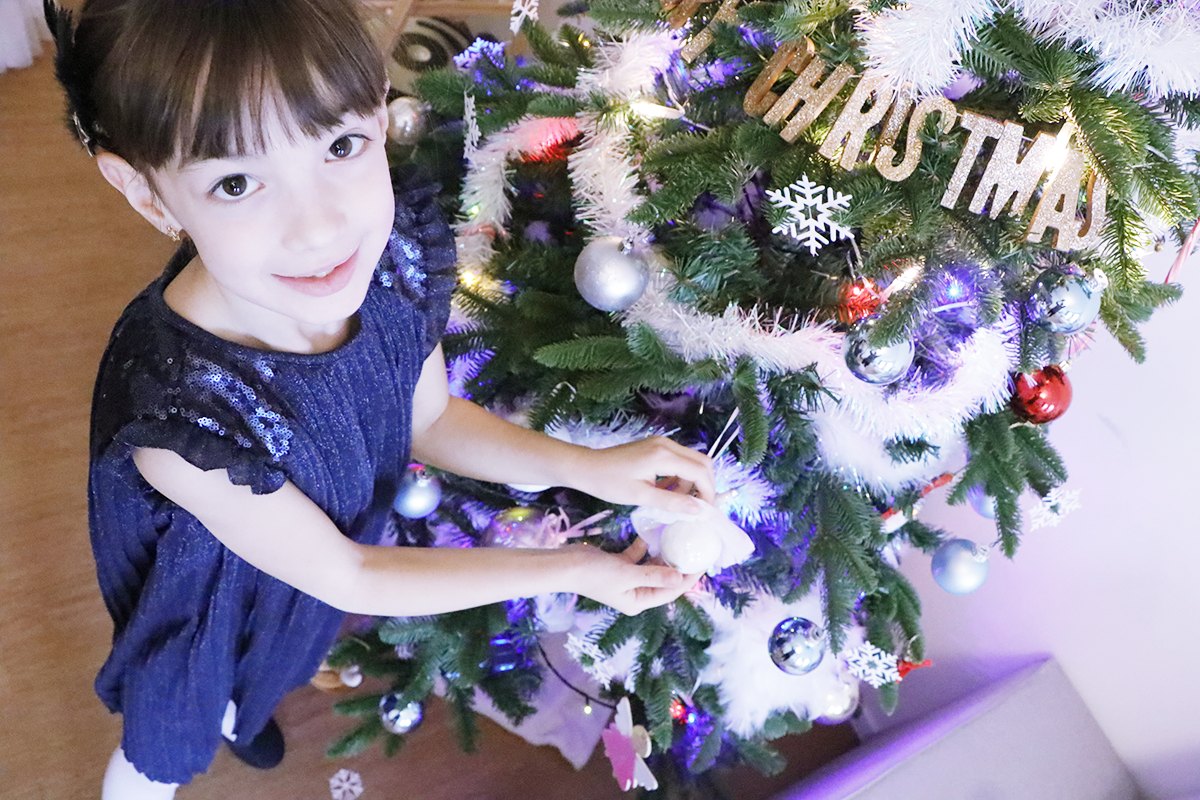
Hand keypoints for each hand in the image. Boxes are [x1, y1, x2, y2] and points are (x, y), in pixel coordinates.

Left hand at [569, 437, 715, 515]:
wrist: (586, 467)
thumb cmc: (609, 483)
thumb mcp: (641, 496)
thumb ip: (672, 502)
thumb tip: (698, 510)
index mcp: (663, 456)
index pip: (701, 471)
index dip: (708, 492)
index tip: (705, 511)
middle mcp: (666, 445)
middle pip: (702, 462)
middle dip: (705, 485)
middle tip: (698, 507)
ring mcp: (661, 443)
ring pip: (691, 461)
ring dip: (691, 482)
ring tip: (677, 502)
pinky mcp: (655, 447)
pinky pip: (678, 460)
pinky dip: (679, 476)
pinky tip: (666, 491)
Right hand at [569, 538, 700, 615]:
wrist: (565, 566)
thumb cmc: (594, 574)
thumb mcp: (627, 574)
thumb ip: (654, 575)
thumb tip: (680, 578)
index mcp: (638, 601)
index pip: (671, 591)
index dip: (688, 578)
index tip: (702, 562)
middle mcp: (635, 593)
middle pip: (664, 579)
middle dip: (679, 564)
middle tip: (695, 548)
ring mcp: (627, 579)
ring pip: (652, 567)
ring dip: (663, 554)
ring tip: (679, 539)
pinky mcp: (619, 567)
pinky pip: (638, 557)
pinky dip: (645, 547)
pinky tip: (652, 533)